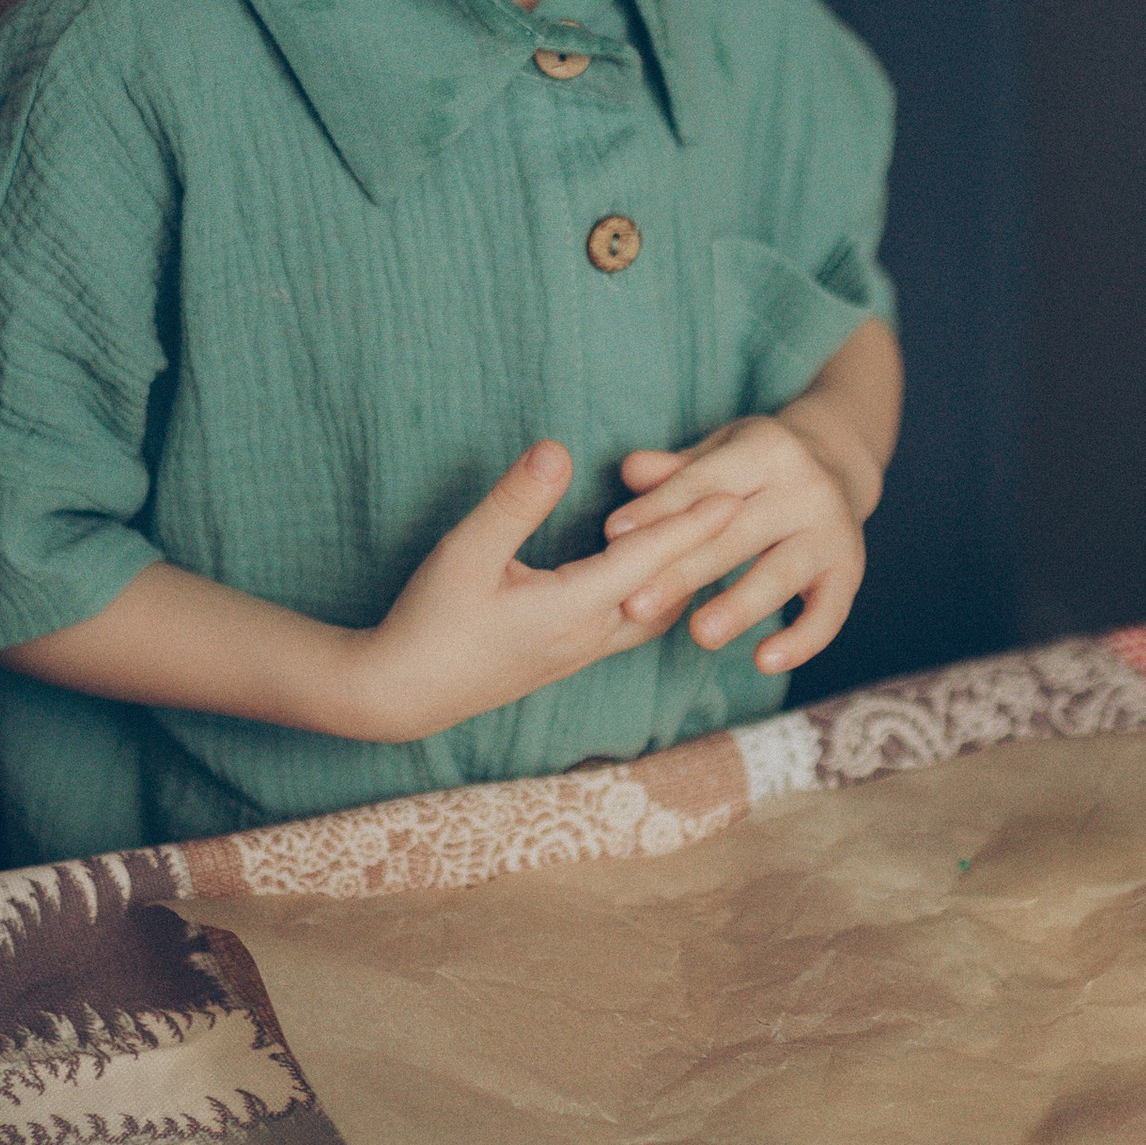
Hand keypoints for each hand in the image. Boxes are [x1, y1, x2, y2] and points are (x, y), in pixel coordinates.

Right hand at [356, 441, 740, 740]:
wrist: (403, 695)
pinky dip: (656, 594)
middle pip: (668, 589)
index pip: (649, 557)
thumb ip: (515, 502)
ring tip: (712, 545)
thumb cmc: (430, 622)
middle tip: (743, 512)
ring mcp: (581, 652)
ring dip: (684, 578)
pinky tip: (656, 580)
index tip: (734, 492)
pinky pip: (633, 623)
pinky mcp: (567, 657)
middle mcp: (591, 635)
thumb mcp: (465, 553)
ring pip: (655, 613)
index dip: (692, 521)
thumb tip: (557, 450)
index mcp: (574, 607)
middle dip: (704, 550)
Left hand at [605, 398, 878, 678]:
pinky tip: (765, 661)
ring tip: (700, 635)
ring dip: (740, 606)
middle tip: (636, 604)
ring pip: (781, 574)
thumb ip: (675, 470)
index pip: (705, 484)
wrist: (837, 464)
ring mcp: (833, 531)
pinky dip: (801, 641)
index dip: (659, 511)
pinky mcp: (849, 571)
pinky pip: (828, 613)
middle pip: (738, 534)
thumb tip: (630, 471)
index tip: (614, 538)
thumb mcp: (719, 452)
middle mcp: (808, 487)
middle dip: (685, 571)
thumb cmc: (754, 465)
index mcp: (768, 449)